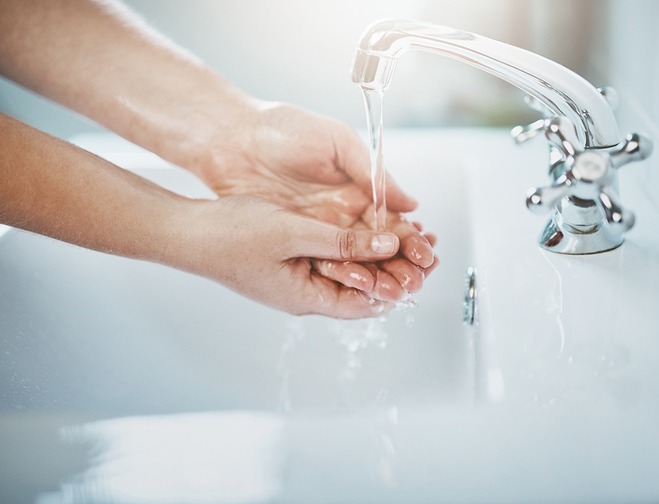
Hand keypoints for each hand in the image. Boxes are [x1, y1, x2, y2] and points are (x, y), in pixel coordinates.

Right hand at [181, 196, 431, 317]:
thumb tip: (391, 244)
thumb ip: (343, 241)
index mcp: (307, 298)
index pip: (368, 303)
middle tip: (426, 245)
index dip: (401, 285)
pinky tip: (372, 225)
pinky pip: (333, 256)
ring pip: (350, 270)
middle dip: (396, 268)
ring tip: (409, 232)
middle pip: (364, 287)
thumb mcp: (294, 233)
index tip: (426, 264)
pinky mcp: (291, 260)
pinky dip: (355, 243)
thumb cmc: (230, 236)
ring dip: (379, 253)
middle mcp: (306, 293)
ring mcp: (298, 277)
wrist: (188, 231)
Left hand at [192, 101, 436, 303]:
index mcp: (356, 189)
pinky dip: (341, 277)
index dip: (411, 240)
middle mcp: (340, 213)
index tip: (428, 255)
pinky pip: (322, 264)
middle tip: (417, 281)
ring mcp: (316, 229)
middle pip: (377, 248)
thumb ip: (372, 172)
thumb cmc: (281, 129)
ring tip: (396, 291)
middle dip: (400, 266)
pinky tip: (359, 288)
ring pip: (353, 261)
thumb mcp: (336, 142)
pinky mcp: (293, 240)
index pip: (392, 222)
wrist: (230, 138)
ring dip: (376, 277)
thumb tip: (410, 202)